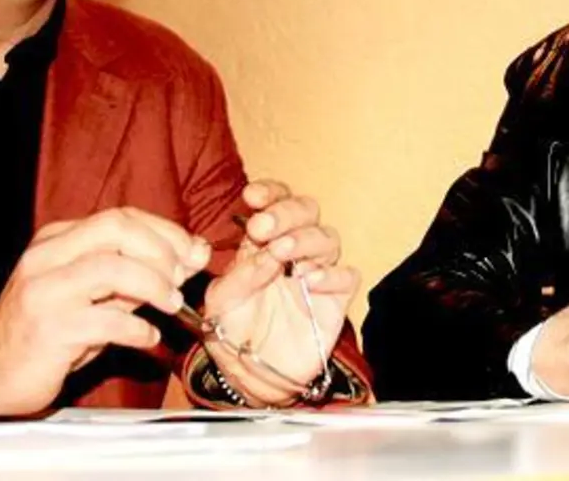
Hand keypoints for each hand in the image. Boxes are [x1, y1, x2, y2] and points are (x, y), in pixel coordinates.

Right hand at [0, 207, 209, 417]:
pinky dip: (138, 328)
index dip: (165, 232)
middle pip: (117, 228)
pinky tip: (148, 337)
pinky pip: (107, 319)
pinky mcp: (48, 329)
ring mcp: (44, 291)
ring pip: (112, 267)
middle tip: (182, 278)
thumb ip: (132, 274)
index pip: (121, 217)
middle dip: (162, 250)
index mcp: (57, 240)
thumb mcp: (90, 295)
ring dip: (154, 284)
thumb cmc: (45, 332)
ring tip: (171, 305)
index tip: (193, 252)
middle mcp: (47, 257)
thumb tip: (189, 257)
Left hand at [202, 180, 358, 404]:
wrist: (253, 375)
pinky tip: (308, 280)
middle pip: (307, 211)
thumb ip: (239, 275)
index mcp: (264, 241)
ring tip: (283, 254)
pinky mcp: (336, 300)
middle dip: (286, 213)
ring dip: (306, 240)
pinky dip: (331, 274)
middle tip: (264, 227)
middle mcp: (294, 251)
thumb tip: (264, 253)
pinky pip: (347, 276)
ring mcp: (317, 273)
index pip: (276, 202)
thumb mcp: (222, 301)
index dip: (270, 193)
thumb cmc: (234, 332)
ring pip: (328, 238)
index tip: (252, 196)